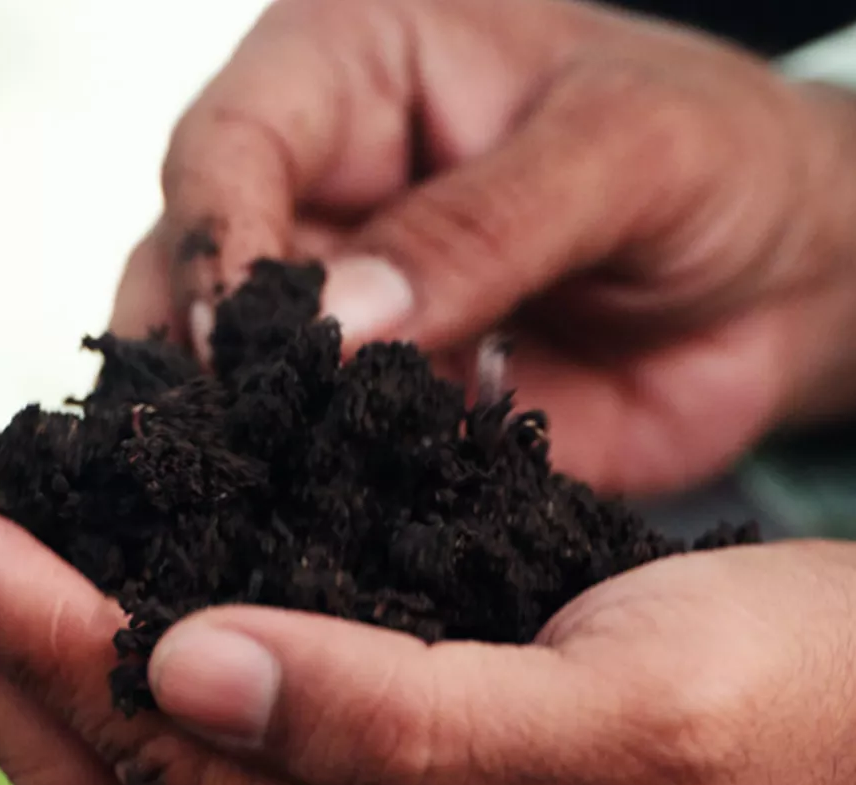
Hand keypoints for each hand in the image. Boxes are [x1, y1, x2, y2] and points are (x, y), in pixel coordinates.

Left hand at [0, 435, 855, 784]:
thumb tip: (186, 666)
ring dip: (27, 643)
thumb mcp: (624, 720)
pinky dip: (111, 657)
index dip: (36, 635)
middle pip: (113, 784)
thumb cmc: (794, 719)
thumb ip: (403, 721)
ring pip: (132, 768)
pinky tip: (64, 584)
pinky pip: (195, 748)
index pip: (168, 778)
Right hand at [113, 0, 855, 494]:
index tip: (235, 345)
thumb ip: (480, 227)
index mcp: (353, 76)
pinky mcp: (372, 406)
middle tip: (224, 441)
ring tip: (245, 496)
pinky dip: (305, 491)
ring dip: (239, 439)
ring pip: (233, 377)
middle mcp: (322, 197)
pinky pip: (313, 452)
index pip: (228, 151)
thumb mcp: (624, 152)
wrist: (777, 281)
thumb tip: (342, 315)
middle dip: (196, 361)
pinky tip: (305, 527)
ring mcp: (341, 312)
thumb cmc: (715, 158)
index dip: (212, 247)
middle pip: (189, 272)